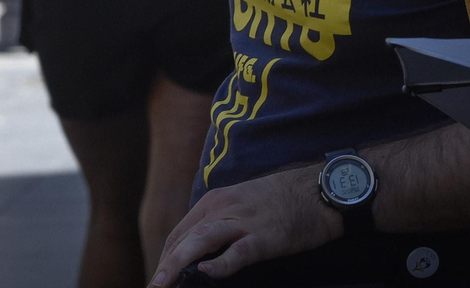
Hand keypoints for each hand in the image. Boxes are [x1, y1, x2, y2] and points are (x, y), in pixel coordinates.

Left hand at [148, 166, 341, 285]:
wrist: (317, 190)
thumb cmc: (281, 203)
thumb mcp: (241, 207)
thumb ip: (220, 226)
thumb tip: (202, 256)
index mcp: (213, 202)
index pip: (179, 234)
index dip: (165, 258)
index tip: (158, 278)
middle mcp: (221, 208)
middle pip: (184, 240)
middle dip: (165, 266)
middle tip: (153, 287)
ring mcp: (242, 221)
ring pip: (200, 241)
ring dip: (177, 264)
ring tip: (164, 284)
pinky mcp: (264, 236)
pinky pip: (238, 251)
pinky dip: (220, 263)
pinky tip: (206, 273)